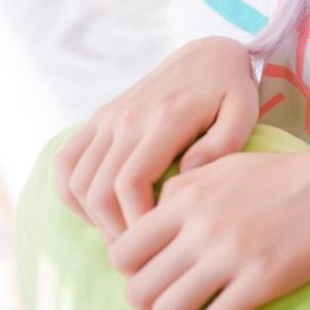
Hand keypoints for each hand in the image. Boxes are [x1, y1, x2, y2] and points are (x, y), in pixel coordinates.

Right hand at [53, 36, 258, 244]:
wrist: (206, 53)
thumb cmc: (231, 89)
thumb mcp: (243, 111)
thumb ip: (223, 144)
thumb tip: (189, 174)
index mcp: (163, 119)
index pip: (130, 182)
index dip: (135, 223)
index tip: (156, 246)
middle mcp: (126, 118)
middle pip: (99, 190)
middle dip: (114, 232)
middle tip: (139, 257)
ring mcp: (106, 117)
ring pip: (76, 181)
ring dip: (93, 218)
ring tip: (124, 238)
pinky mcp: (97, 118)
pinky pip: (66, 163)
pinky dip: (74, 195)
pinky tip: (100, 212)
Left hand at [106, 144, 309, 309]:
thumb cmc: (293, 175)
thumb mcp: (231, 165)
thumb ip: (188, 183)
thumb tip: (157, 211)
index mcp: (187, 194)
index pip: (125, 247)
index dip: (127, 277)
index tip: (143, 292)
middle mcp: (200, 223)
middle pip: (139, 284)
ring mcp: (230, 252)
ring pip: (169, 308)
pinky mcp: (261, 278)